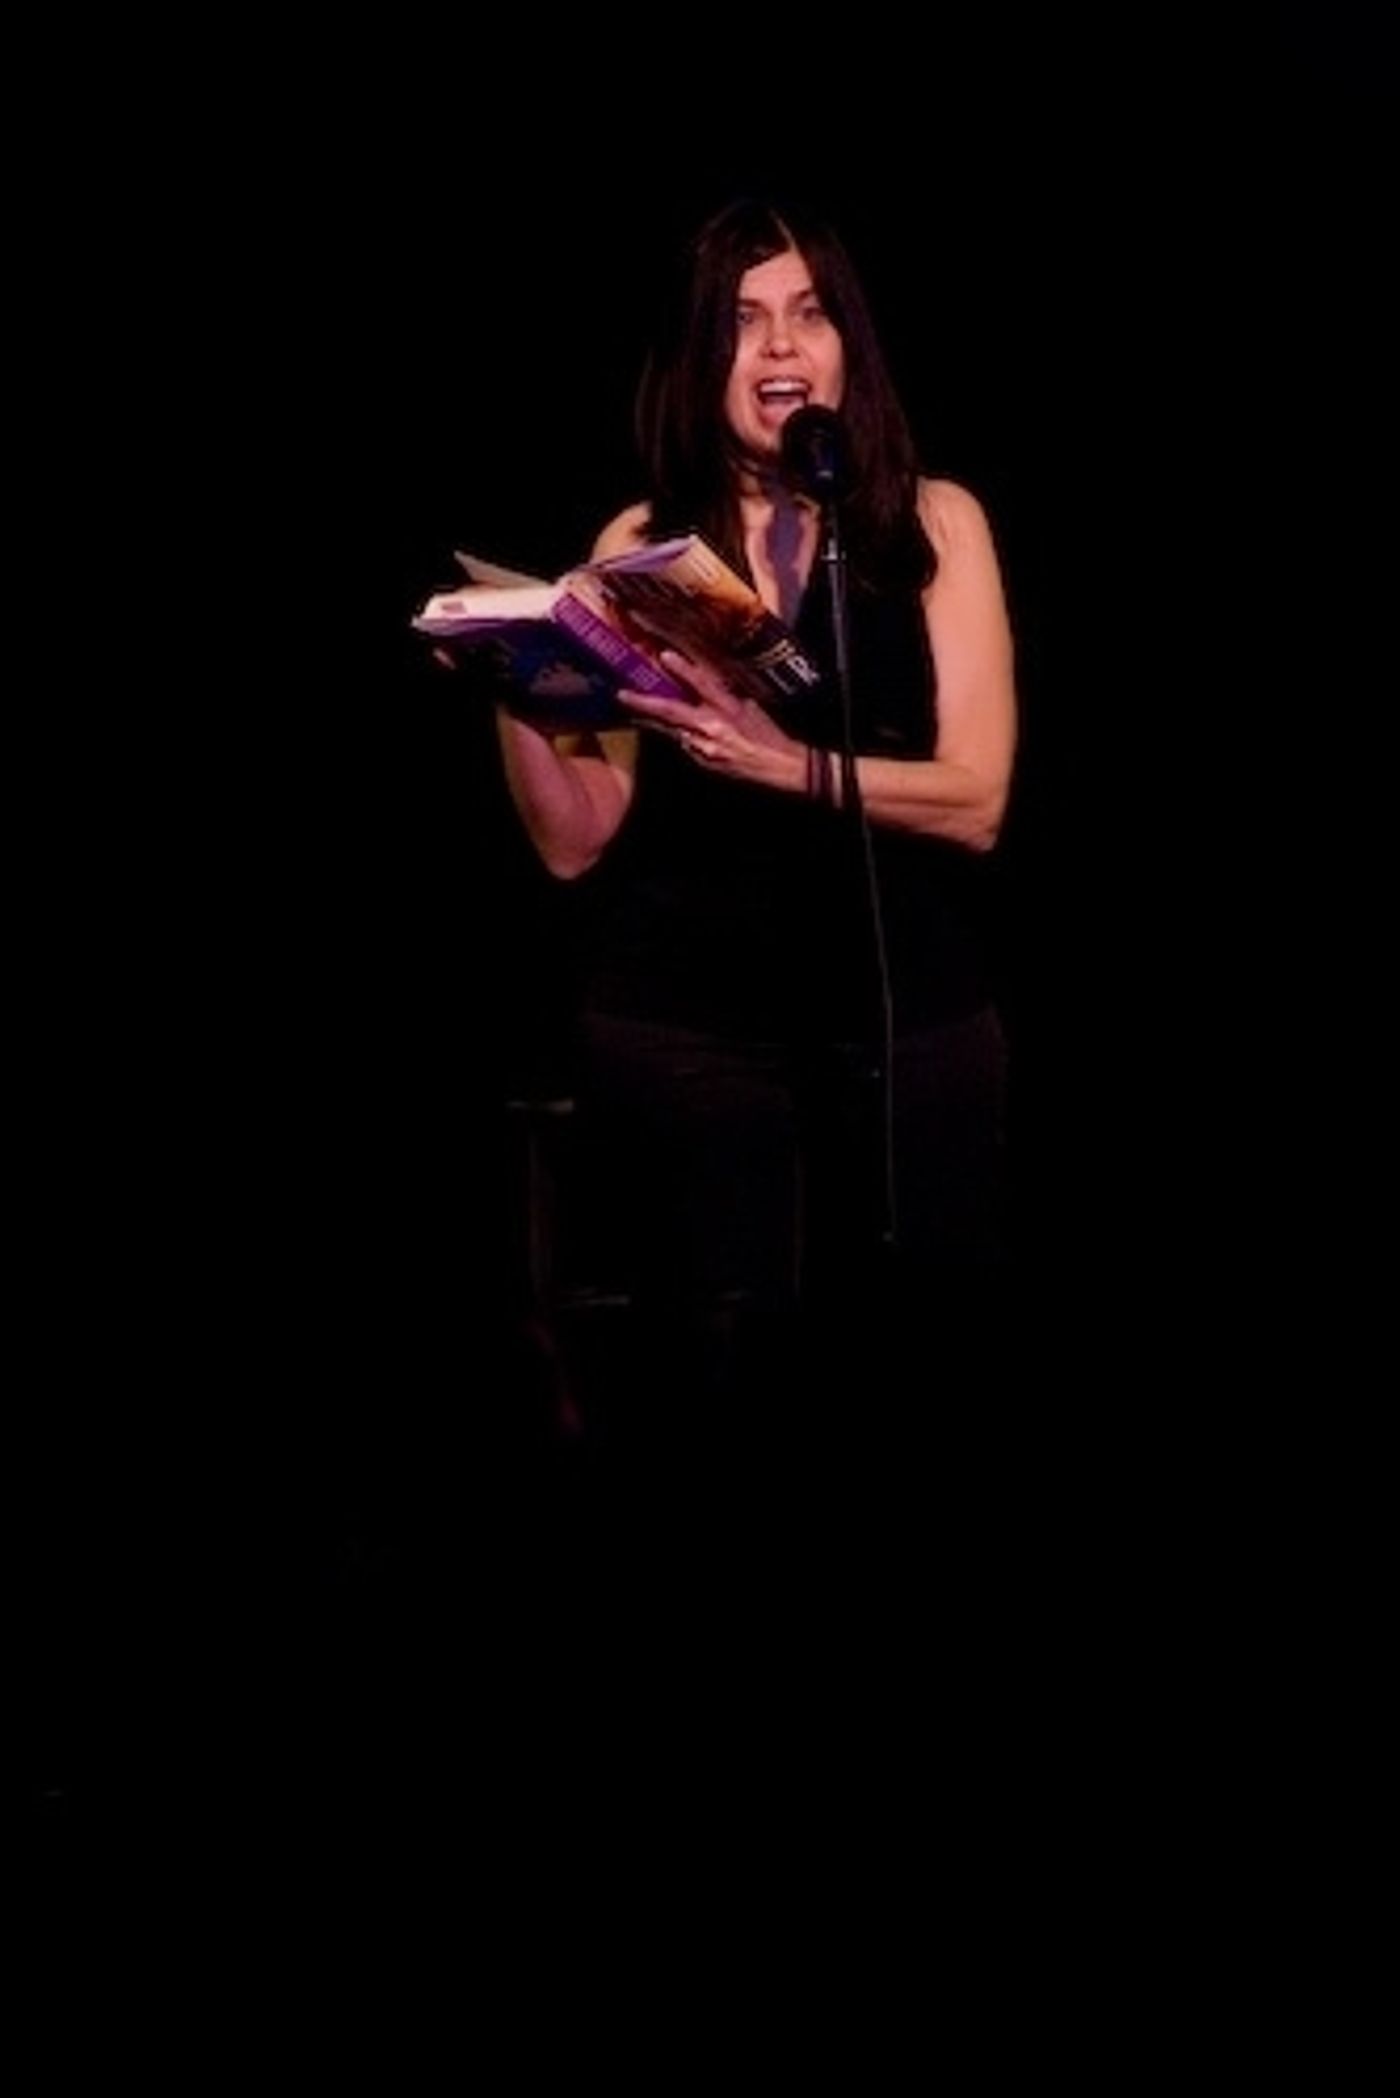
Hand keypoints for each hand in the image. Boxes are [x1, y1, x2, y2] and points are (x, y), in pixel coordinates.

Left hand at [617, 649, 796, 770]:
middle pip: (672, 711)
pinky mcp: (702, 762)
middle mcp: (712, 727)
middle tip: (620, 694)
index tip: (663, 655)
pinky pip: (679, 744)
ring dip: (648, 719)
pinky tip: (654, 728)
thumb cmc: (767, 733)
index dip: (682, 669)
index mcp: (728, 708)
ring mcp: (704, 747)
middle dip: (644, 702)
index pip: (702, 684)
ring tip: (628, 708)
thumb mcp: (749, 705)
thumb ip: (723, 693)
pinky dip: (667, 734)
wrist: (778, 766)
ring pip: (668, 730)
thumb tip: (703, 678)